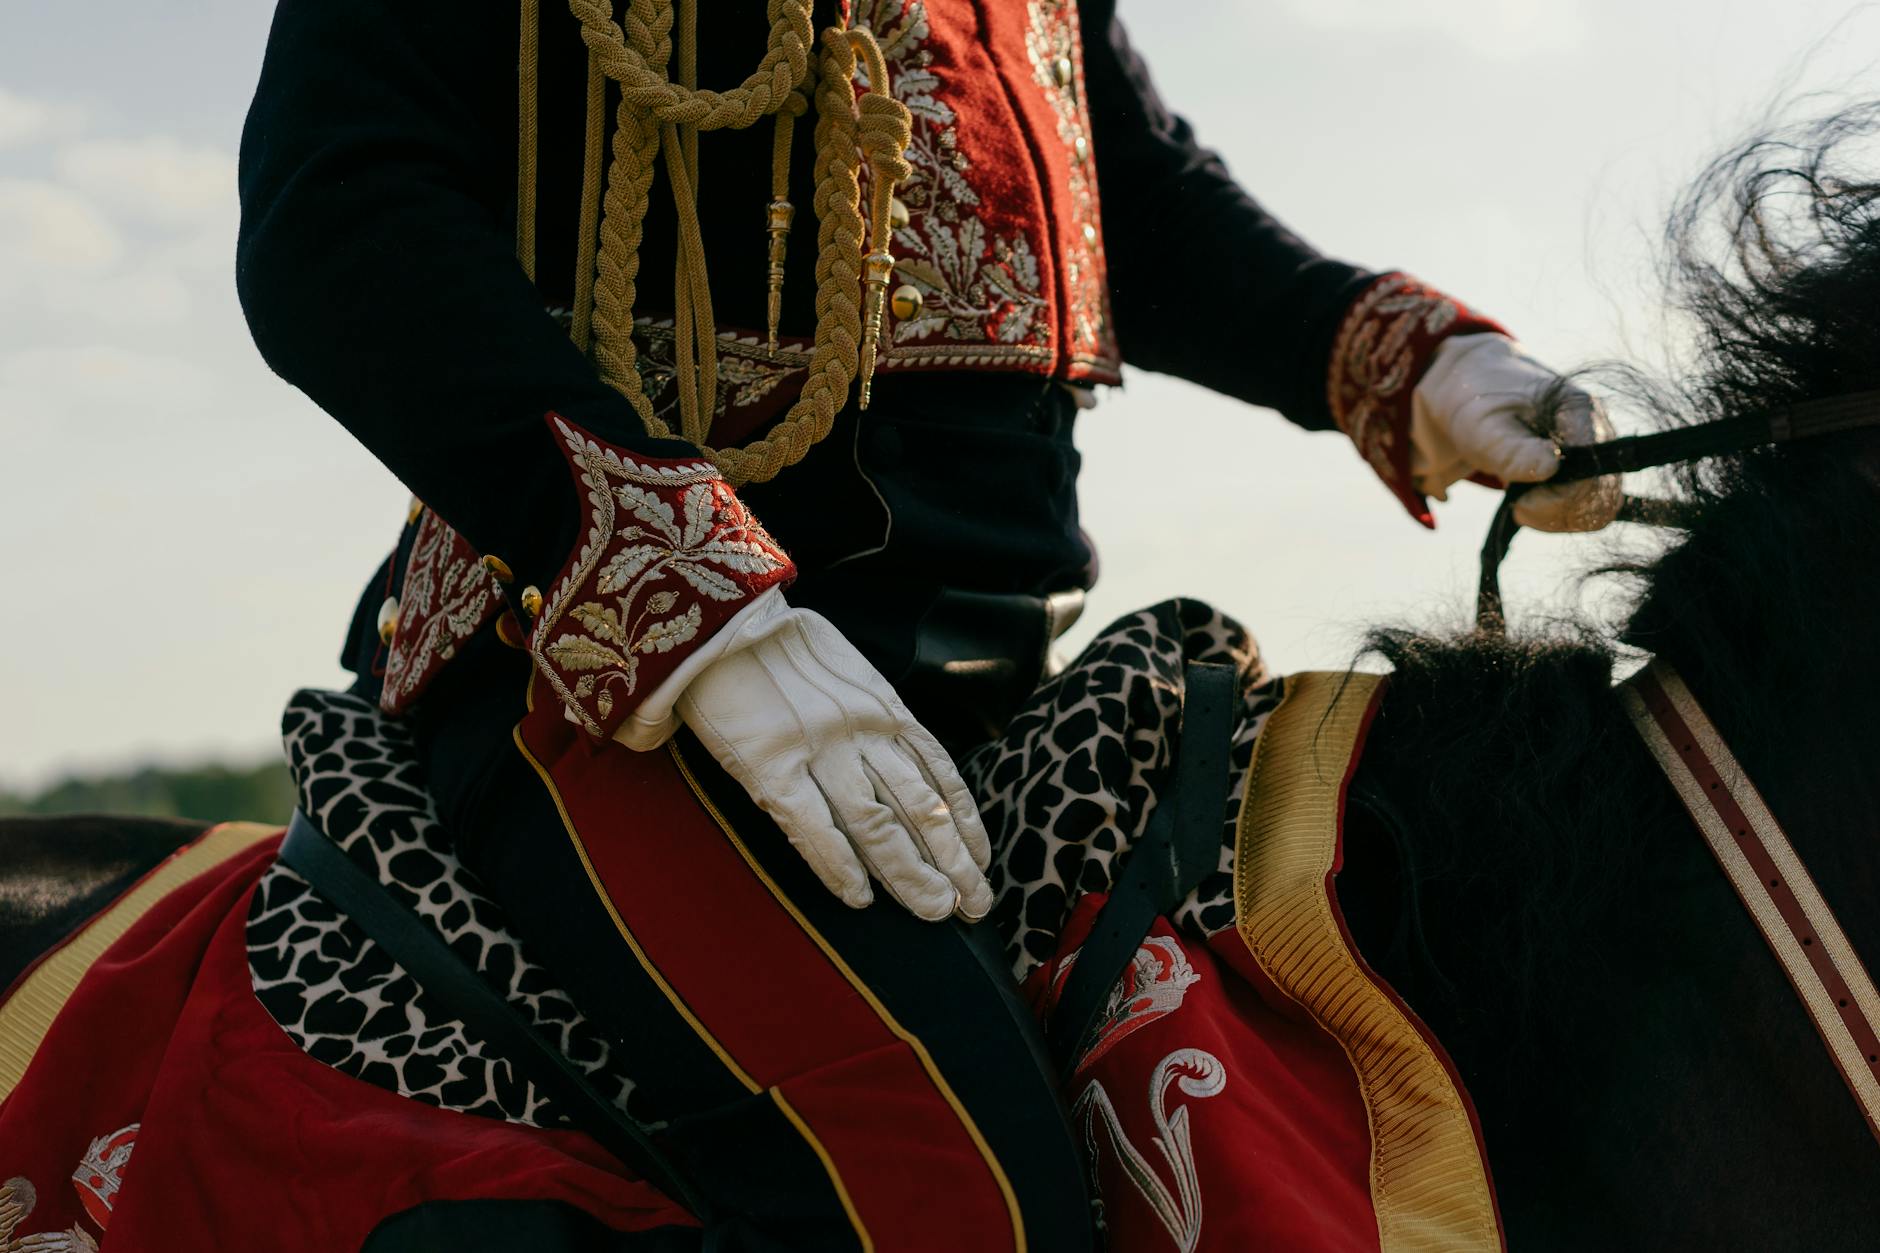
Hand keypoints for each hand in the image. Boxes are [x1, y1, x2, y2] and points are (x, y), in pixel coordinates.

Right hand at [676, 591, 994, 921]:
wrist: (720, 620)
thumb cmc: (781, 650)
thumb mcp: (849, 673)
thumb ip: (877, 718)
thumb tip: (906, 768)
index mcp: (885, 708)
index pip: (942, 776)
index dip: (966, 826)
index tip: (982, 865)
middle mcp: (863, 732)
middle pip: (922, 808)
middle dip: (955, 863)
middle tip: (976, 906)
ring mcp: (819, 750)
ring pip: (879, 824)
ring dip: (911, 874)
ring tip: (936, 911)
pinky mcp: (770, 767)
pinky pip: (813, 827)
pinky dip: (840, 867)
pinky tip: (861, 898)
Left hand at [1410, 333, 1621, 531]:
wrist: (1472, 392)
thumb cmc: (1476, 404)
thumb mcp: (1482, 426)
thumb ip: (1511, 449)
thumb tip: (1550, 468)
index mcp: (1578, 411)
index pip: (1592, 472)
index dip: (1558, 498)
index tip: (1520, 501)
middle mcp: (1597, 432)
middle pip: (1601, 495)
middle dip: (1556, 512)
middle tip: (1517, 505)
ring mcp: (1594, 453)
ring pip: (1597, 508)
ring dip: (1556, 518)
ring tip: (1519, 503)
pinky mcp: (1584, 470)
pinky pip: (1586, 509)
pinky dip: (1557, 517)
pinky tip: (1528, 504)